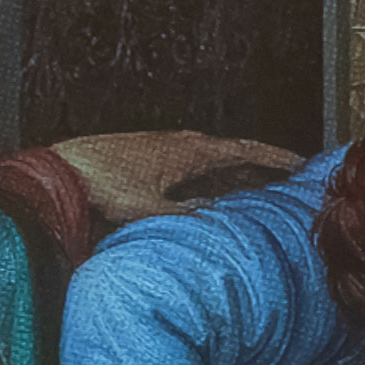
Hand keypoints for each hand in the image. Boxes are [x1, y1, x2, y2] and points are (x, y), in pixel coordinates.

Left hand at [50, 130, 303, 224]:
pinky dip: (210, 179)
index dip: (276, 158)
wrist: (63, 171)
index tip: (302, 164)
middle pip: (233, 155)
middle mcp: (182, 144)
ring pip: (212, 162)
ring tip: (257, 192)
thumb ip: (188, 216)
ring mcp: (166, 149)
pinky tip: (210, 196)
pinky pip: (193, 168)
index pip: (246, 151)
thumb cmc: (103, 186)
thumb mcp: (152, 210)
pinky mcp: (149, 159)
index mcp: (191, 151)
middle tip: (287, 182)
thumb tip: (218, 220)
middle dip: (261, 168)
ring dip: (235, 175)